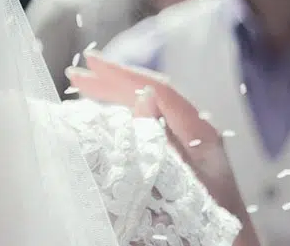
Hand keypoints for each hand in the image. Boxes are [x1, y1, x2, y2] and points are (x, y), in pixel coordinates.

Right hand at [67, 52, 260, 245]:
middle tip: (76, 74)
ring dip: (117, 96)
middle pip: (151, 95)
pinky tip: (108, 117)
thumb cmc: (214, 226)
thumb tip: (143, 98)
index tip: (91, 63)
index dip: (122, 74)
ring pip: (149, 109)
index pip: (157, 90)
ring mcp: (190, 146)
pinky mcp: (182, 160)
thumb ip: (165, 142)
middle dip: (113, 82)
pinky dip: (124, 115)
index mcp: (201, 134)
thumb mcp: (187, 182)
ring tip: (86, 88)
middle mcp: (196, 134)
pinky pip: (149, 126)